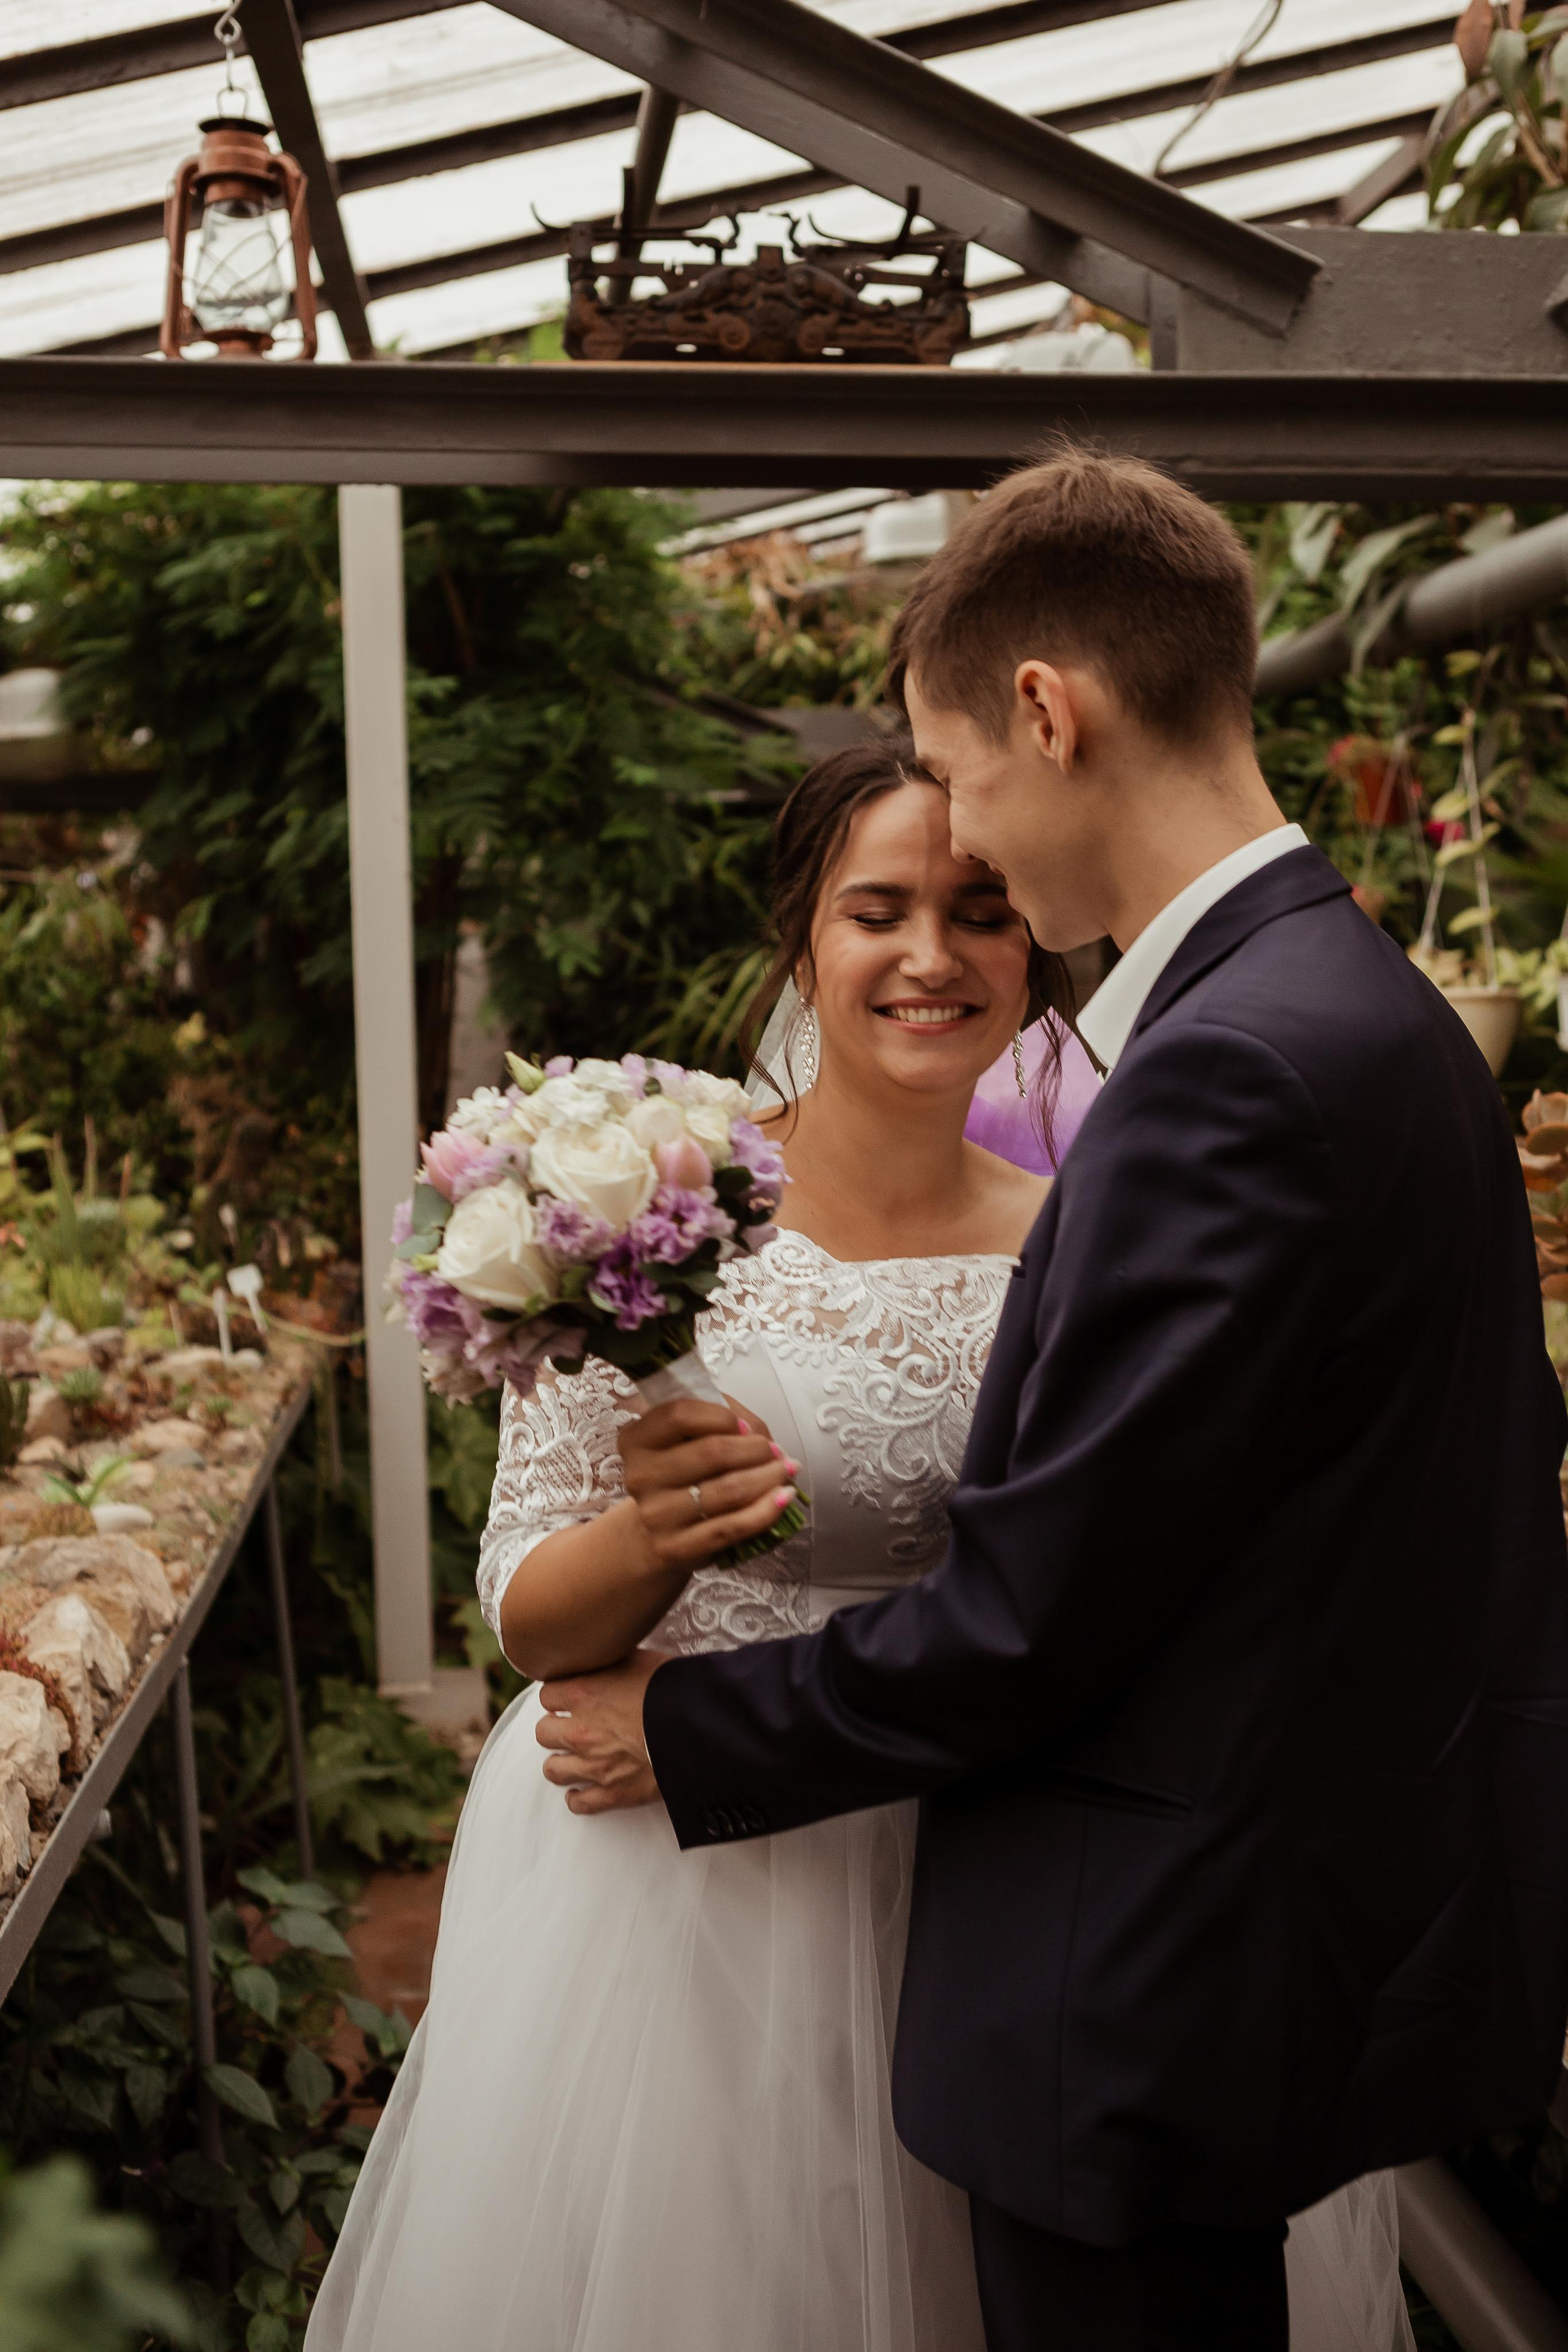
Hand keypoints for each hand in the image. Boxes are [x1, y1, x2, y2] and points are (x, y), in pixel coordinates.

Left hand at [537, 1649, 667, 1813]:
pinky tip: (583, 1790)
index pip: (547, 1695)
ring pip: (553, 1769)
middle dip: (556, 1729)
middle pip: (543, 1732)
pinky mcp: (612, 1793)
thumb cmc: (674, 1689)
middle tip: (573, 1727)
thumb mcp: (640, 1659)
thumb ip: (612, 1661)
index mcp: (583, 1694)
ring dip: (562, 1763)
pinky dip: (579, 1798)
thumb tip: (606, 1654)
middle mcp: (580, 1731)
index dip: (560, 1696)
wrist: (699, 1727)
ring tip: (575, 1758)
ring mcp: (593, 1766)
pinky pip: (580, 1804)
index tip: (571, 1699)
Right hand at [617, 1398, 797, 1574]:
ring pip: (727, 1490)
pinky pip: (731, 1527)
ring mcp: (656, 1515)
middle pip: (711, 1452)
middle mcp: (640, 1477)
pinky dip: (765, 1511)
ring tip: (786, 1470)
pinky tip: (784, 1498)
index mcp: (637, 1440)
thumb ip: (722, 1419)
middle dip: (755, 1448)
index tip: (745, 1426)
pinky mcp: (676, 1547)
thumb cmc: (682, 1475)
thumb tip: (756, 1432)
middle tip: (775, 1451)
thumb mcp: (690, 1437)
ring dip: (768, 1476)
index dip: (721, 1416)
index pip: (679, 1415)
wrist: (656, 1532)